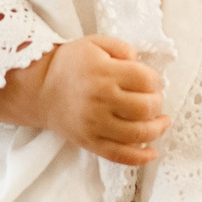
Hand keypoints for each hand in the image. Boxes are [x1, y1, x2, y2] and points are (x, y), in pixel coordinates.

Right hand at [39, 36, 168, 166]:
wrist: (40, 90)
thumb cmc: (70, 65)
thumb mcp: (94, 43)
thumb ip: (121, 47)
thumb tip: (139, 62)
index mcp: (103, 72)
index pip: (145, 79)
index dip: (155, 80)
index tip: (151, 81)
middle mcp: (100, 99)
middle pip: (145, 107)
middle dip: (157, 103)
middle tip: (154, 99)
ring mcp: (95, 124)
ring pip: (138, 133)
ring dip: (157, 129)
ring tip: (162, 122)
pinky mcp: (90, 142)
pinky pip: (120, 155)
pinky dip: (140, 157)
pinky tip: (153, 152)